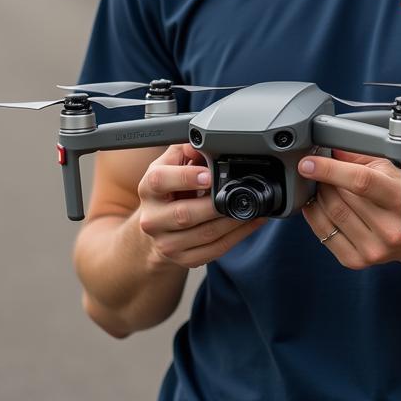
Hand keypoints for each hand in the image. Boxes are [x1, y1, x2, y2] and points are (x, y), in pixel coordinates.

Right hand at [136, 143, 265, 267]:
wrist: (154, 229)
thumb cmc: (166, 191)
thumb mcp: (168, 164)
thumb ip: (184, 149)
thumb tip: (199, 141)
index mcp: (149, 189)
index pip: (161, 181)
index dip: (186, 177)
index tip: (209, 175)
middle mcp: (153, 219)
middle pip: (185, 214)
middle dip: (216, 204)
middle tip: (237, 193)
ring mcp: (167, 243)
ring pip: (205, 234)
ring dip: (233, 220)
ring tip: (251, 206)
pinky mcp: (183, 259)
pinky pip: (215, 250)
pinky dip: (237, 236)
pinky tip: (249, 222)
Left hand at [300, 150, 400, 268]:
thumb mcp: (391, 171)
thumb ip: (360, 157)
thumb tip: (329, 147)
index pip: (361, 182)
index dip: (330, 170)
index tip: (308, 163)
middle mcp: (389, 229)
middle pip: (339, 198)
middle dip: (323, 180)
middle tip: (321, 170)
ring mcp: (373, 249)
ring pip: (330, 215)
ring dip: (319, 196)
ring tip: (323, 186)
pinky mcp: (357, 261)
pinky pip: (323, 234)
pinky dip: (315, 215)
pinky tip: (319, 204)